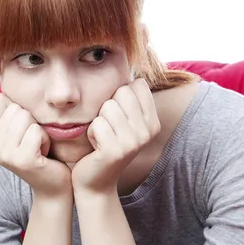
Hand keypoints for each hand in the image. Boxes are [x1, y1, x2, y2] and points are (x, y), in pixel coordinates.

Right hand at [0, 92, 72, 197]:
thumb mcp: (19, 128)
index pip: (1, 100)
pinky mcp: (22, 160)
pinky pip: (37, 131)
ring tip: (38, 147)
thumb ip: (9, 109)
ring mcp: (5, 154)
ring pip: (26, 117)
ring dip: (39, 130)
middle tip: (33, 142)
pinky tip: (43, 154)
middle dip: (31, 122)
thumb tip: (1, 88)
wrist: (52, 184)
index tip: (23, 132)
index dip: (20, 112)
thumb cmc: (39, 150)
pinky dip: (45, 139)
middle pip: (15, 108)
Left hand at [72, 79, 160, 194]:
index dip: (117, 97)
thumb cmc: (103, 144)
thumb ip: (127, 97)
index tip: (117, 118)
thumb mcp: (121, 119)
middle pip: (120, 92)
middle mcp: (149, 131)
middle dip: (106, 108)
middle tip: (107, 130)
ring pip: (106, 107)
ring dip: (97, 122)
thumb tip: (128, 62)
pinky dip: (90, 134)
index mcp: (153, 121)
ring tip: (101, 139)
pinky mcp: (117, 151)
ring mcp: (134, 142)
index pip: (135, 85)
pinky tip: (95, 147)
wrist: (95, 181)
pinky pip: (96, 124)